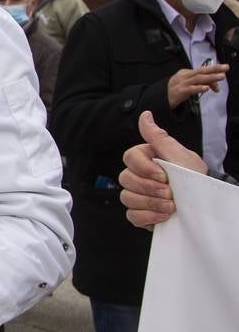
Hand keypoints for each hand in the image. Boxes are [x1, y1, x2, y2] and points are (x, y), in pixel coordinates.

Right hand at [119, 111, 207, 227]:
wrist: (207, 203)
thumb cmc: (195, 177)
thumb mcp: (179, 155)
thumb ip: (158, 137)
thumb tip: (145, 114)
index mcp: (146, 160)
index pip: (129, 158)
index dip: (144, 168)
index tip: (164, 175)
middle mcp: (139, 177)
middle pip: (125, 179)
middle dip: (149, 188)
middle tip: (170, 192)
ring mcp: (138, 196)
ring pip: (126, 197)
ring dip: (150, 203)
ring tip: (170, 206)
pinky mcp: (141, 214)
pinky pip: (131, 216)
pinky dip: (147, 217)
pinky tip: (163, 216)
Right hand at [167, 65, 228, 108]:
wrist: (159, 98)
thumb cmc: (174, 90)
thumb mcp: (186, 84)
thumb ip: (199, 83)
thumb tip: (213, 85)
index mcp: (186, 73)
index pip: (202, 71)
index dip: (213, 72)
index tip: (223, 74)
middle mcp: (184, 76)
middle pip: (201, 71)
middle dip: (214, 69)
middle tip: (225, 67)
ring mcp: (182, 84)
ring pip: (198, 79)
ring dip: (211, 78)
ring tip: (221, 77)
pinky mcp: (180, 92)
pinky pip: (191, 89)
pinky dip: (199, 88)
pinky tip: (206, 88)